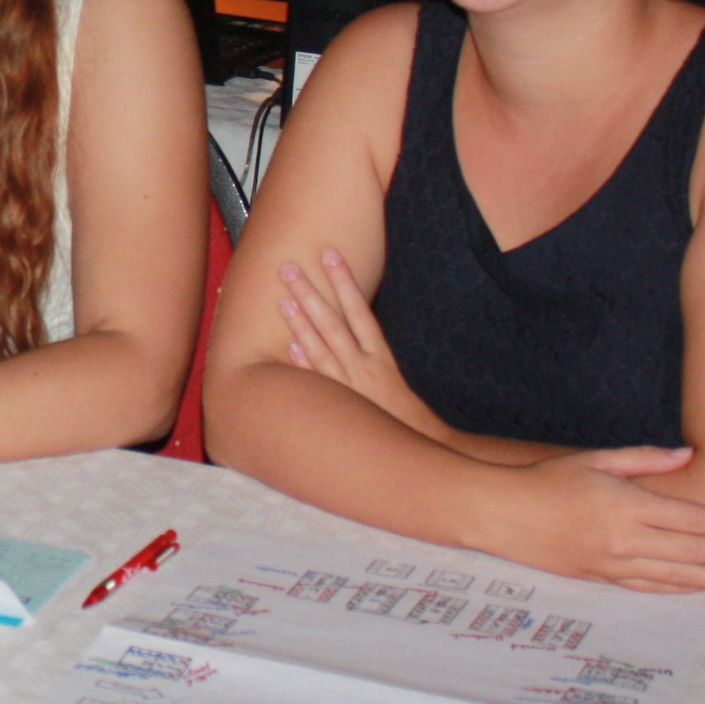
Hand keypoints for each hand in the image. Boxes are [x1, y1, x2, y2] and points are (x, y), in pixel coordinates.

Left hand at [277, 248, 437, 431]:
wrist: (422, 449)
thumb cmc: (402, 413)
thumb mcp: (389, 376)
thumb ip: (367, 352)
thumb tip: (346, 325)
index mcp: (381, 357)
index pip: (360, 309)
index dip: (344, 281)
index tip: (328, 254)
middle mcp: (364, 368)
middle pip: (334, 323)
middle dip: (310, 294)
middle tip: (287, 267)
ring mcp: (351, 388)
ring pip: (322, 349)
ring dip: (301, 324)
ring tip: (282, 299)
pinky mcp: (341, 407)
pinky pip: (319, 383)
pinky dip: (305, 365)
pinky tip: (289, 347)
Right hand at [499, 447, 704, 593]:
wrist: (500, 513)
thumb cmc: (546, 480)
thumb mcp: (594, 459)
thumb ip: (643, 459)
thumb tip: (687, 455)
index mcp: (627, 505)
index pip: (694, 519)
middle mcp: (626, 538)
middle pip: (695, 550)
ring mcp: (614, 563)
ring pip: (679, 575)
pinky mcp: (600, 578)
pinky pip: (651, 587)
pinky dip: (682, 589)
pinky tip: (703, 588)